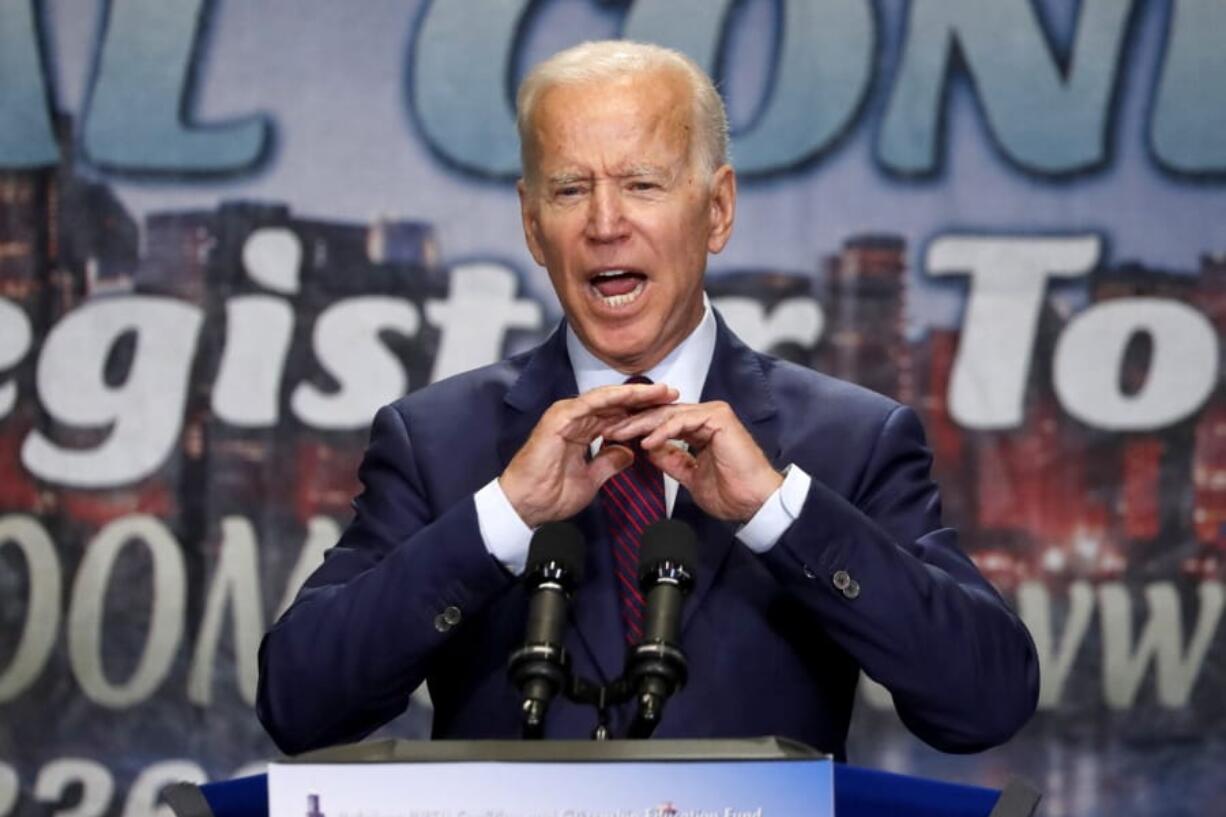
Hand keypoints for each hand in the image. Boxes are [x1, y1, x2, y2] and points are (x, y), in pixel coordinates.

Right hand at [500, 382, 678, 527]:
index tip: (667, 412)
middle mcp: (574, 418)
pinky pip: (591, 403)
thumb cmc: (550, 496)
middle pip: (615, 403)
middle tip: (672, 393)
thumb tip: (628, 452)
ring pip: (606, 398)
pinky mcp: (559, 418)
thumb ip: (609, 462)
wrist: (525, 506)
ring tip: (661, 392)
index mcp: (580, 431)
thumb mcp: (591, 479)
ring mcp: (566, 415)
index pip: (616, 416)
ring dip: (634, 394)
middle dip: (644, 398)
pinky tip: (635, 396)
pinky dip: (613, 399)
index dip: (642, 412)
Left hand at [605, 401, 782, 521]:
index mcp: (699, 428)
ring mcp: (712, 414)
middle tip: (607, 430)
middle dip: (632, 423)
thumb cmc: (731, 493)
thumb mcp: (689, 475)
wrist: (755, 503)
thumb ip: (671, 459)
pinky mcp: (718, 417)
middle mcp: (705, 416)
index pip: (661, 423)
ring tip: (619, 434)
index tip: (612, 439)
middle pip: (660, 414)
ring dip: (641, 424)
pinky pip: (683, 421)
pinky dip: (662, 431)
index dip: (636, 429)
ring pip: (668, 414)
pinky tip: (645, 441)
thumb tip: (647, 449)